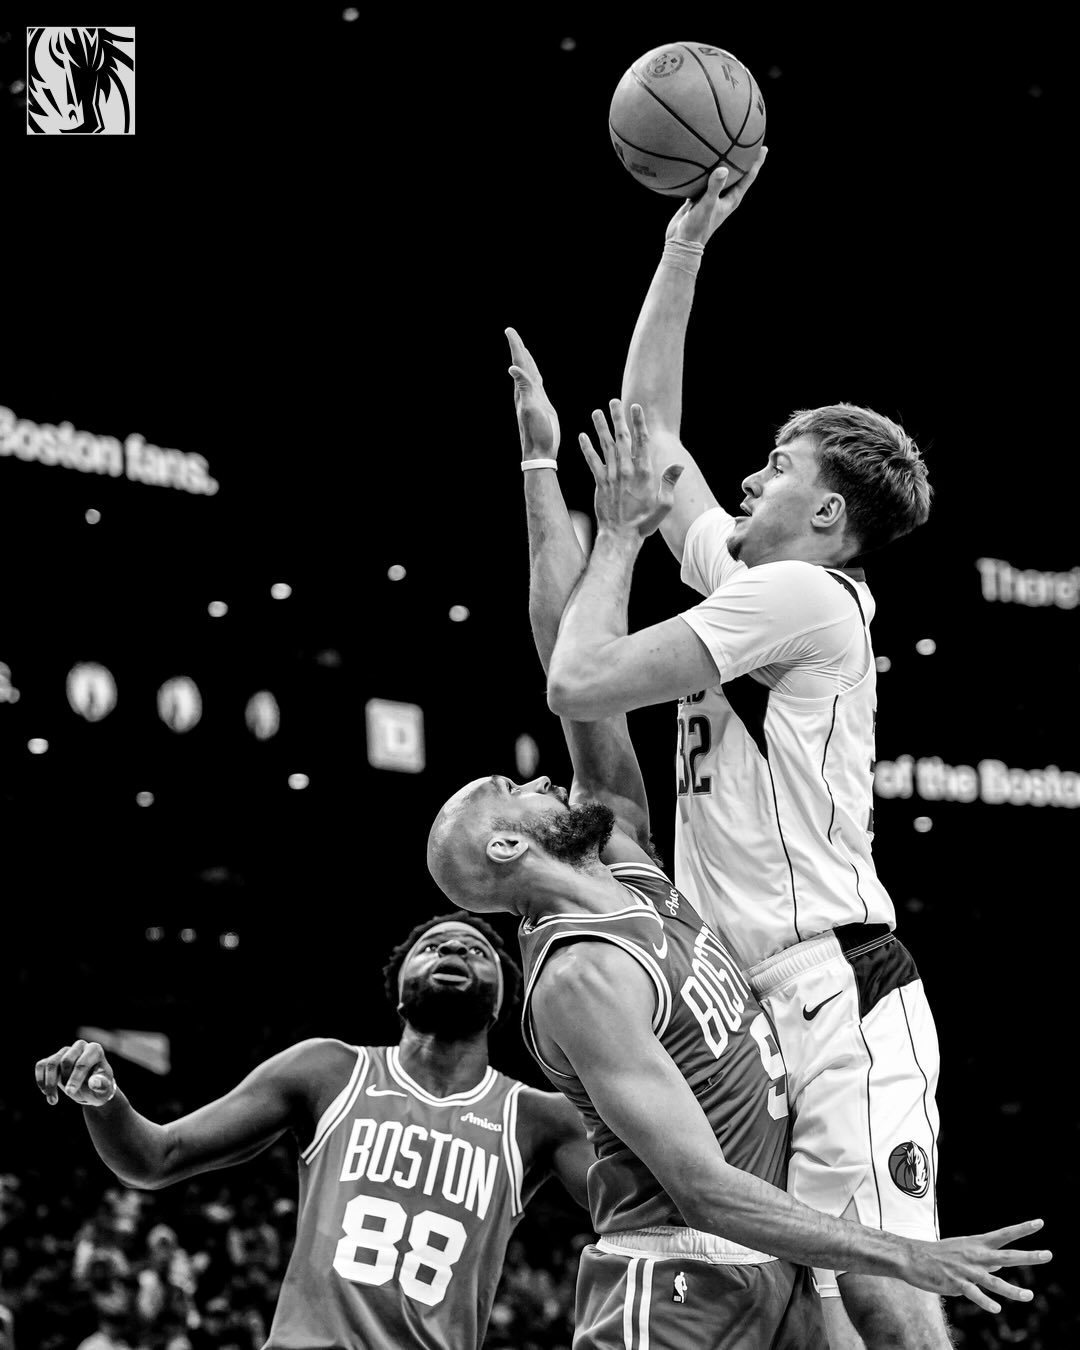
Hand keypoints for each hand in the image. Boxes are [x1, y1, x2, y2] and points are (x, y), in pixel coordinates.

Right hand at [36, 1039, 116, 1106]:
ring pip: (51, 1063)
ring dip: (49, 1084)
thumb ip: (102, 1085)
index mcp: (95, 1050)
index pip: (82, 1063)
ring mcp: (65, 1051)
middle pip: (66, 1061)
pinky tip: (46, 1092)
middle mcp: (80, 1046)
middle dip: (65, 1080)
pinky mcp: (53, 1058)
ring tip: (53, 1101)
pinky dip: (41, 1080)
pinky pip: (41, 1065)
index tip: (70, 1093)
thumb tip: (93, 1083)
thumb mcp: (105, 1089)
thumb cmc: (100, 1087)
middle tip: (71, 1094)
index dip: (75, 1078)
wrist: (91, 1088)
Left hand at [506, 327, 560, 460]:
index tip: (509, 330)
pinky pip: (536, 385)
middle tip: (512, 334)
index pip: (519, 362)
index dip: (516, 346)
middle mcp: (526, 392)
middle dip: (518, 349)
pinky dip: (535, 376)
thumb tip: (512, 368)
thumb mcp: (530, 408)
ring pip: (529, 374)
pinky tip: (536, 376)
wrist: (540, 451)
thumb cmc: (536, 433)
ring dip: (526, 361)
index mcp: (523, 390)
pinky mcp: (541, 405)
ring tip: (523, 350)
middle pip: (522, 365)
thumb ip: (524, 387)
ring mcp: (533, 399)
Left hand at [579, 399, 682, 539]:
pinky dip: (587, 448)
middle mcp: (627, 471)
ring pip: (606, 446)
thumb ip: (669, 483)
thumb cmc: (644, 522)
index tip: (635, 407)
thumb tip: (678, 465)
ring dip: (601, 428)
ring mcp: (612, 476)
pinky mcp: (599, 483)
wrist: (621, 536)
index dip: (638, 423)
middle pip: (622, 438)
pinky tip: (582, 435)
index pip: (642, 442)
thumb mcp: (664, 505)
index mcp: (645, 473)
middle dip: (618, 418)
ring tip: (597, 412)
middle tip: (614, 401)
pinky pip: (592, 462)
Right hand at [665, 145, 768, 246]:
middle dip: (742, 159)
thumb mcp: (707, 205)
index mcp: (732, 199)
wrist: (681, 241)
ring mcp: (711, 197)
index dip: (757, 163)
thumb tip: (723, 169)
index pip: (748, 177)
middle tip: (747, 141)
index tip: (763, 148)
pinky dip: (702, 170)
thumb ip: (714, 187)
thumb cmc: (697, 226)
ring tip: (723, 146)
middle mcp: (724, 197)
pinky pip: (702, 179)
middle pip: (737, 174)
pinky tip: (697, 159)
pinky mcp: (698, 197)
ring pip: (720, 176)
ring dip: (722, 163)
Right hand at [904, 1219, 1051, 1313]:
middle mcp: (974, 1255)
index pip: (1004, 1234)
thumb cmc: (939, 1254)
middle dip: (1028, 1256)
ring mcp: (965, 1270)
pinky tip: (997, 1310)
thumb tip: (1001, 1266)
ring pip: (994, 1281)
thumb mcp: (963, 1251)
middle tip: (1048, 1255)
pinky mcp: (955, 1284)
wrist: (910, 1256)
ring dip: (1013, 1290)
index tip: (1040, 1222)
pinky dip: (986, 1302)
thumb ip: (984, 1259)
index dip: (1022, 1229)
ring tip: (1029, 1296)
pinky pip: (974, 1294)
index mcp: (976, 1244)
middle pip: (1006, 1256)